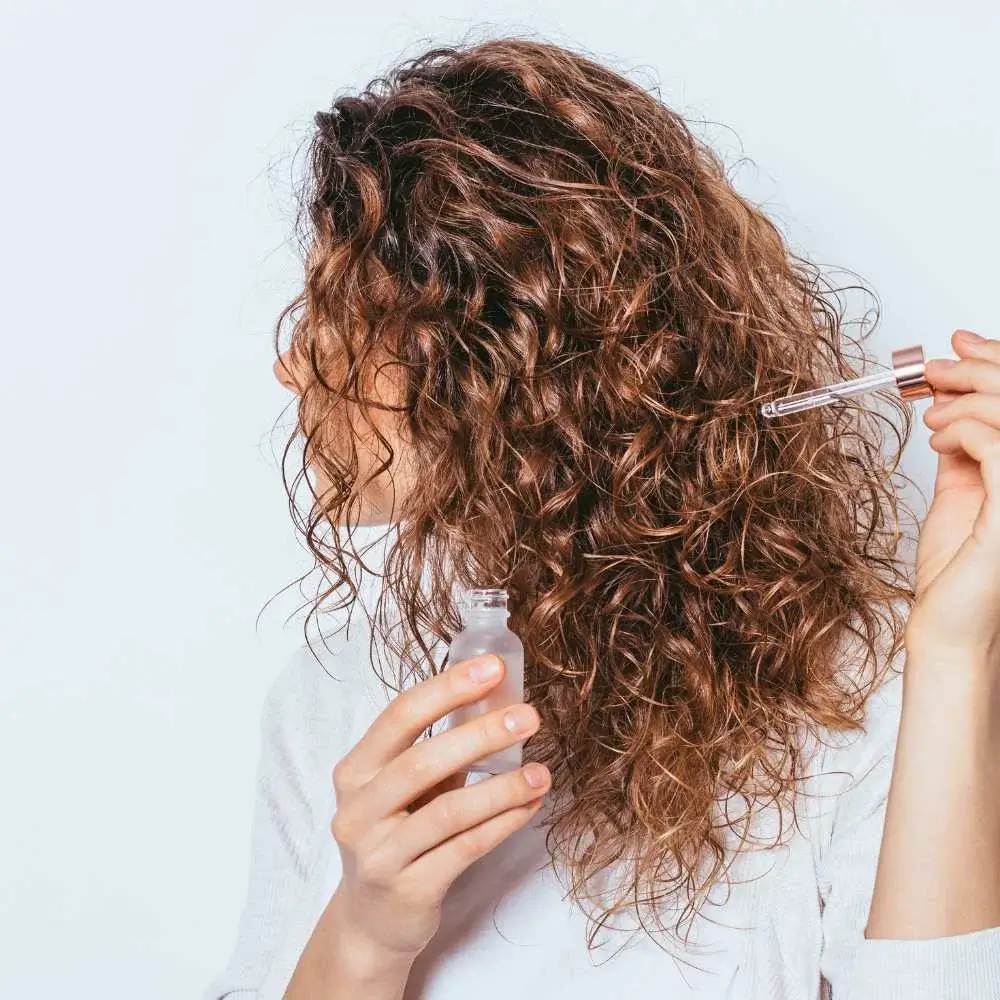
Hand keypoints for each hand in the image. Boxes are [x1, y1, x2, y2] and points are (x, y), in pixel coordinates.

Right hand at [327, 654, 549, 961]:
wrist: (371, 920)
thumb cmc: (396, 834)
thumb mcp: (402, 788)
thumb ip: (436, 749)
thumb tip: (498, 700)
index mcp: (355, 771)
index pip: (399, 717)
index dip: (447, 689)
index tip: (493, 668)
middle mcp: (358, 810)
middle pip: (421, 761)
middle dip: (480, 734)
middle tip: (528, 716)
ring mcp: (379, 854)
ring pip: (448, 812)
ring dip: (502, 788)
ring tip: (540, 772)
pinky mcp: (408, 890)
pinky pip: (464, 849)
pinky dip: (502, 824)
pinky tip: (528, 806)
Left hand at [907, 329, 999, 665]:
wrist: (949, 625)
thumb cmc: (958, 572)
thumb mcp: (963, 491)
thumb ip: (967, 447)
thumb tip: (952, 401)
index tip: (961, 343)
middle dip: (981, 367)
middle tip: (936, 367)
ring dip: (967, 397)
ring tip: (930, 414)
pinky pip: (999, 444)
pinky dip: (963, 428)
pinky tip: (939, 441)